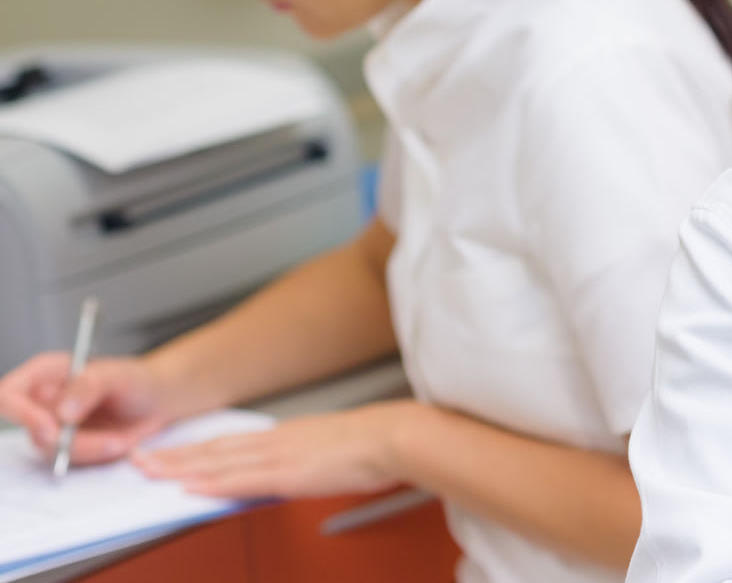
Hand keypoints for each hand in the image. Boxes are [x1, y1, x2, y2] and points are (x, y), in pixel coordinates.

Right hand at [0, 353, 173, 465]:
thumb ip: (89, 386)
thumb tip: (61, 412)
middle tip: (108, 442)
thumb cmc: (135, 380)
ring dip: (89, 449)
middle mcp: (40, 401)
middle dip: (66, 441)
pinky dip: (95, 456)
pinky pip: (69, 461)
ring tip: (121, 440)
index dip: (21, 414)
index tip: (51, 430)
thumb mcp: (118, 375)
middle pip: (31, 429)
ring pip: (51, 450)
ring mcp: (50, 427)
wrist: (156, 403)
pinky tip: (118, 444)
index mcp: (45, 373)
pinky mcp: (64, 448)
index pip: (8, 394)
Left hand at [134, 401, 417, 499]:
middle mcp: (279, 441)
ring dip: (181, 466)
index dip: (199, 448)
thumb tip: (303, 473)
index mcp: (291, 436)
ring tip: (149, 471)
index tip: (174, 452)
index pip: (234, 443)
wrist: (398, 436)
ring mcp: (282, 455)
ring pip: (220, 461)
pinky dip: (212, 482)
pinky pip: (241, 479)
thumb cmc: (380, 445)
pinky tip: (189, 487)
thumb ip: (313, 460)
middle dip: (176, 455)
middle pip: (216, 449)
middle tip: (141, 459)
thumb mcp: (338, 451)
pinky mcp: (289, 472)